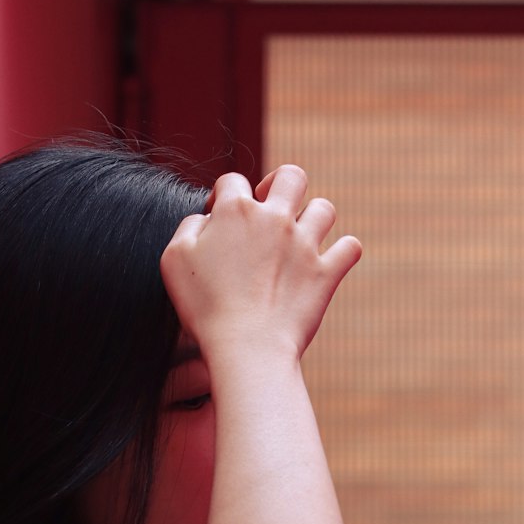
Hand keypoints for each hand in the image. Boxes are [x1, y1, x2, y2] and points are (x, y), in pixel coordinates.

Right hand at [159, 164, 361, 360]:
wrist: (246, 347)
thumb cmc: (205, 307)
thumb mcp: (174, 259)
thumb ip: (189, 227)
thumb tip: (206, 218)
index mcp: (236, 211)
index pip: (232, 181)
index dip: (223, 195)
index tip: (219, 219)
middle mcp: (275, 219)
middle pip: (291, 176)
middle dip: (280, 184)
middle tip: (270, 208)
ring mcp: (305, 245)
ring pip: (324, 208)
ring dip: (313, 217)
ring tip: (299, 237)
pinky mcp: (326, 273)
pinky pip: (350, 248)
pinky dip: (343, 251)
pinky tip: (330, 261)